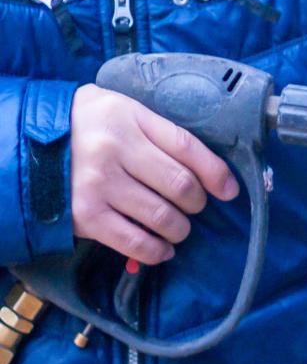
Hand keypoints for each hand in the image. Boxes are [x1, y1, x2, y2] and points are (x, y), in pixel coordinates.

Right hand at [68, 84, 238, 264]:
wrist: (20, 143)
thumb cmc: (82, 126)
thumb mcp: (119, 111)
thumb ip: (158, 131)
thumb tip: (210, 169)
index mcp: (128, 117)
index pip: (188, 146)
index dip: (216, 173)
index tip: (229, 190)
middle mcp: (114, 150)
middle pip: (182, 186)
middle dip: (196, 203)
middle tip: (191, 206)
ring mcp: (99, 185)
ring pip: (164, 218)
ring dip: (179, 229)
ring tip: (175, 227)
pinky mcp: (85, 215)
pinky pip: (136, 243)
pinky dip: (157, 251)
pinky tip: (161, 248)